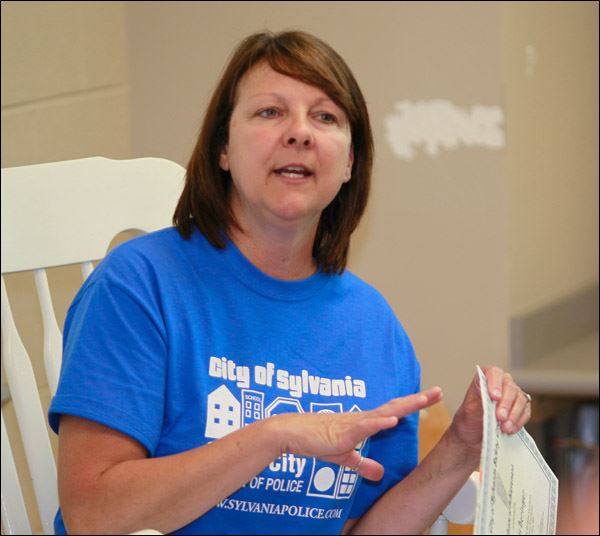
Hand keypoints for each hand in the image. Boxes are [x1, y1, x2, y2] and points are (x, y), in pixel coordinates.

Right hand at [272, 387, 442, 481]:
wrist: (292, 434)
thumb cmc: (315, 440)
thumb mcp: (344, 457)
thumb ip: (362, 463)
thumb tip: (379, 473)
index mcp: (364, 423)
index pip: (393, 411)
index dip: (412, 405)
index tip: (431, 397)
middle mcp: (363, 418)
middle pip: (396, 406)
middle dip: (417, 400)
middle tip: (439, 391)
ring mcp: (355, 423)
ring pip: (384, 412)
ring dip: (405, 407)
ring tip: (423, 400)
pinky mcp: (344, 431)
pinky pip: (365, 426)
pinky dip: (379, 422)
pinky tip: (393, 419)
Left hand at [449, 366, 531, 459]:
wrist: (472, 437)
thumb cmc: (468, 420)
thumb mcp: (468, 410)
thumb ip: (479, 402)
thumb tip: (491, 398)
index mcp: (484, 379)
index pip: (493, 373)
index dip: (495, 383)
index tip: (494, 397)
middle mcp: (501, 384)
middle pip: (510, 387)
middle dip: (505, 403)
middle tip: (500, 417)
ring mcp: (512, 396)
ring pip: (520, 399)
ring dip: (513, 415)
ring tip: (504, 428)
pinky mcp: (520, 409)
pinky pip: (525, 412)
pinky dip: (519, 422)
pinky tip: (510, 430)